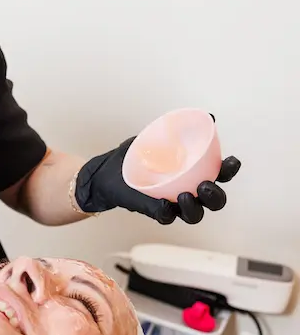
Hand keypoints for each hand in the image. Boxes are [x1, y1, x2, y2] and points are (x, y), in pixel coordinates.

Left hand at [74, 117, 240, 223]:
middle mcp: (188, 190)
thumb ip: (182, 129)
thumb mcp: (156, 138)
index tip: (230, 161)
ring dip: (194, 208)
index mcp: (194, 172)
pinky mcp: (154, 212)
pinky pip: (166, 217)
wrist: (104, 172)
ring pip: (194, 215)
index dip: (229, 170)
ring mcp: (172, 204)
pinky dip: (168, 212)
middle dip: (216, 196)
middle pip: (214, 201)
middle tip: (204, 185)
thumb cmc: (134, 156)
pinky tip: (166, 205)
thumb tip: (208, 116)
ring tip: (185, 196)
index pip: (220, 174)